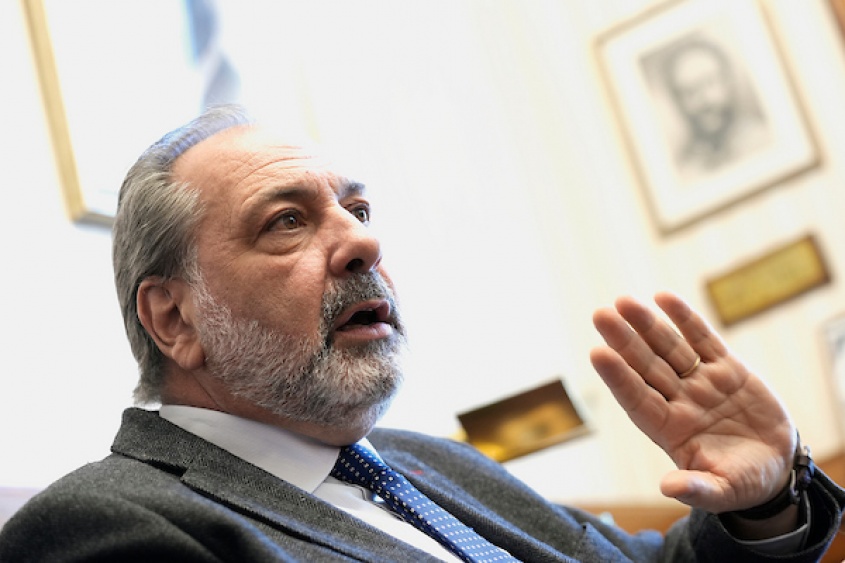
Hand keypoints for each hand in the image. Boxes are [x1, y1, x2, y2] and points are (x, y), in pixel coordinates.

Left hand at [590, 291, 796, 513]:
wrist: (776, 466)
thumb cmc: (742, 483)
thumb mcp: (723, 491)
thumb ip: (697, 489)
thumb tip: (669, 488)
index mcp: (671, 430)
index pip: (637, 399)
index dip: (618, 377)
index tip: (597, 354)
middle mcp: (680, 401)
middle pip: (646, 366)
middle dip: (624, 341)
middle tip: (601, 315)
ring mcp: (701, 382)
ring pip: (669, 348)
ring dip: (647, 324)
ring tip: (624, 301)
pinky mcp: (727, 369)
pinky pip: (703, 339)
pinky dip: (685, 318)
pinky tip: (664, 298)